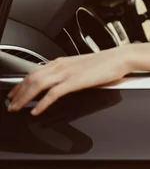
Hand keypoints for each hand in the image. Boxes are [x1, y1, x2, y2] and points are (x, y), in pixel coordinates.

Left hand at [7, 47, 130, 115]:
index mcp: (63, 61)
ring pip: (37, 84)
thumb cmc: (106, 63)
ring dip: (24, 97)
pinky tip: (36, 110)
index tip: (15, 92)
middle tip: (11, 103)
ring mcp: (67, 73)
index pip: (35, 71)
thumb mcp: (82, 66)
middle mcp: (61, 65)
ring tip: (17, 107)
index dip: (21, 83)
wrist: (120, 58)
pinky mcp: (74, 81)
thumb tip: (62, 81)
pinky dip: (42, 102)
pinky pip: (53, 93)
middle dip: (18, 92)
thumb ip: (69, 72)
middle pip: (31, 78)